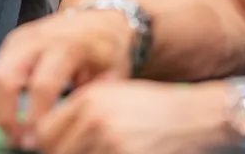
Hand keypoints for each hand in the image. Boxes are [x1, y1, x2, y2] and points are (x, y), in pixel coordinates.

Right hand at [0, 9, 134, 147]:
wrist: (98, 17)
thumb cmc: (106, 47)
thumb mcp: (112, 73)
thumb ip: (93, 99)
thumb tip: (74, 126)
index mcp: (66, 46)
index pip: (42, 85)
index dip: (36, 117)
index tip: (38, 140)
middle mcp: (37, 39)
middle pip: (6, 79)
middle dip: (7, 116)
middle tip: (17, 141)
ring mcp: (20, 38)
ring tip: (12, 133)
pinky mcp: (12, 42)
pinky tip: (12, 114)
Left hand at [34, 80, 229, 153]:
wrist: (201, 115)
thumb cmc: (157, 108)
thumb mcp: (115, 97)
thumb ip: (81, 113)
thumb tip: (45, 137)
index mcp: (89, 100)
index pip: (45, 132)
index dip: (43, 147)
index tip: (45, 150)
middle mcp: (96, 119)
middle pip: (55, 151)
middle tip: (77, 151)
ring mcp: (113, 142)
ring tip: (102, 149)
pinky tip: (117, 152)